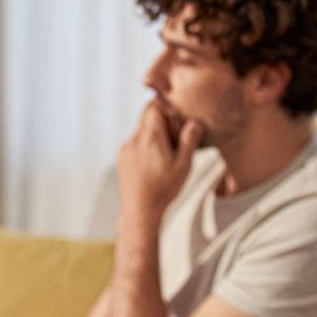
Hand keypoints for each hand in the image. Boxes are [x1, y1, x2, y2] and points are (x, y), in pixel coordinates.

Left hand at [116, 100, 203, 218]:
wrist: (139, 210)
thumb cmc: (163, 190)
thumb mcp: (183, 166)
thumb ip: (189, 141)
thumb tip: (194, 122)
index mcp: (150, 139)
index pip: (153, 107)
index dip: (165, 106)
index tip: (176, 113)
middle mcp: (134, 140)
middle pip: (146, 116)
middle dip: (161, 120)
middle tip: (175, 133)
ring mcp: (125, 149)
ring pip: (140, 130)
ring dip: (153, 133)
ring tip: (167, 150)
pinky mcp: (122, 158)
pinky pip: (134, 142)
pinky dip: (145, 144)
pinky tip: (155, 161)